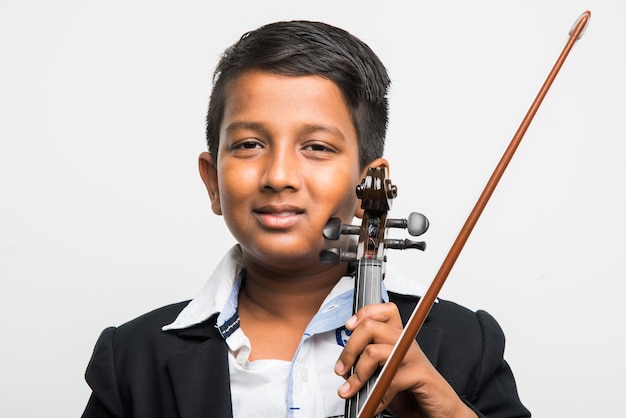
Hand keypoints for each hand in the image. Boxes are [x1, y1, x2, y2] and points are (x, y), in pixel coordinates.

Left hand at [334, 302, 476, 417]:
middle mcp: (405, 341)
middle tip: (341, 369)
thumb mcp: (384, 373)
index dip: (363, 314)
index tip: (349, 327)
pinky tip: (374, 404)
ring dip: (357, 374)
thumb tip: (344, 364)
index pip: (382, 310)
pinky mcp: (419, 374)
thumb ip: (368, 363)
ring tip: (351, 390)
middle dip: (349, 349)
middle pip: (370, 327)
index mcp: (397, 336)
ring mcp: (413, 356)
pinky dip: (376, 396)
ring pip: (374, 352)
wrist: (436, 412)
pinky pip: (389, 380)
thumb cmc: (410, 392)